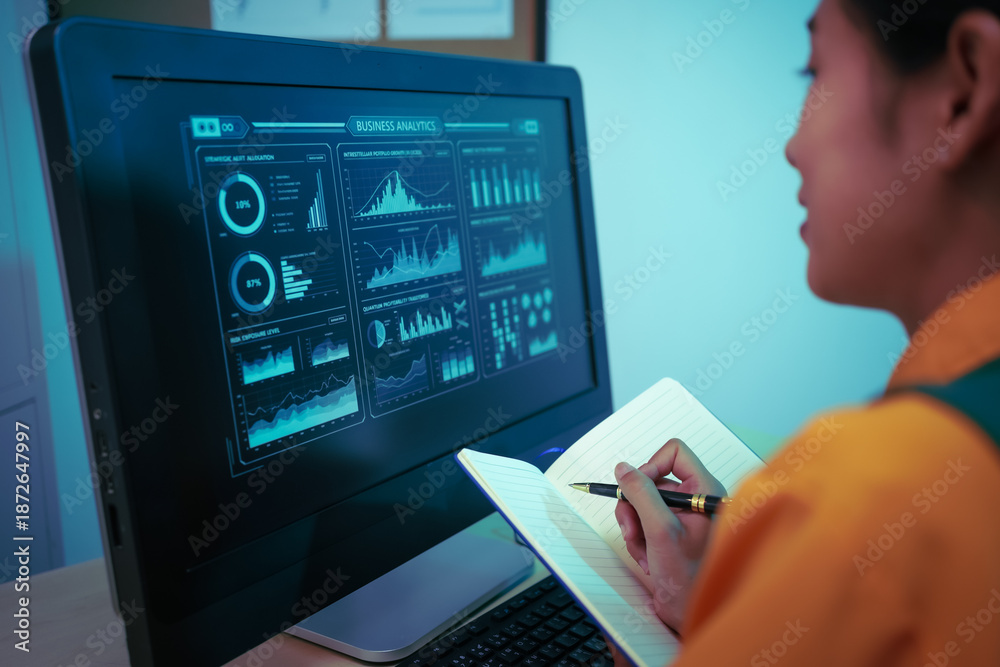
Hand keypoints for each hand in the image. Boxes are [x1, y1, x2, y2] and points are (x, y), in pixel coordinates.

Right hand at [614, 438, 726, 631]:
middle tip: (634, 530)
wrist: (690, 613)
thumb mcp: (661, 530)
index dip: (651, 465)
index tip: (638, 489)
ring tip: (644, 552)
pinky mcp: (670, 533)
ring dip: (635, 528)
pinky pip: (642, 522)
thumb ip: (641, 494)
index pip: (674, 453)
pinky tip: (649, 559)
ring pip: (642, 503)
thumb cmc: (689, 577)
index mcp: (703, 490)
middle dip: (636, 508)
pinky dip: (639, 540)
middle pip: (650, 480)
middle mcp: (694, 499)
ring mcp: (681, 517)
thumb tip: (623, 468)